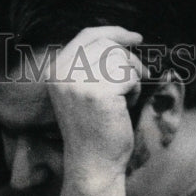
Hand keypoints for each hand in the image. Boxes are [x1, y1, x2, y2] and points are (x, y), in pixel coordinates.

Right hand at [49, 26, 145, 195]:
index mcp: (56, 70)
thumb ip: (91, 64)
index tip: (137, 38)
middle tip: (140, 77)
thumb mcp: (84, 90)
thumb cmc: (94, 127)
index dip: (114, 32)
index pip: (87, 35)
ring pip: (121, 60)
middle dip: (129, 60)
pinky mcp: (99, 94)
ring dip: (131, 78)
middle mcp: (63, 73)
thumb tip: (123, 38)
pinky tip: (124, 108)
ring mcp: (79, 83)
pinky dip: (134, 91)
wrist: (92, 162)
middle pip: (107, 45)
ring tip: (123, 100)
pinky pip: (129, 77)